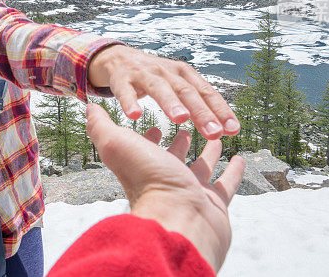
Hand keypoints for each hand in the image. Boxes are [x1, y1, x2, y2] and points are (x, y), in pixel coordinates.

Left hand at [86, 103, 244, 271]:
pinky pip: (225, 184)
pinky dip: (233, 171)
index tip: (154, 120)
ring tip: (216, 135)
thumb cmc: (147, 181)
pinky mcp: (214, 204)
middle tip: (186, 126)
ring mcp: (190, 192)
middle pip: (172, 157)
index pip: (145, 147)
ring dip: (208, 152)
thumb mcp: (117, 143)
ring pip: (200, 168)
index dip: (148, 134)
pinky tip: (240, 157)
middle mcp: (165, 180)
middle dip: (179, 141)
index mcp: (144, 166)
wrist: (179, 218)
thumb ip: (101, 126)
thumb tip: (88, 108)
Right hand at [88, 44, 239, 137]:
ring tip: (181, 119)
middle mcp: (167, 72)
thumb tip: (224, 130)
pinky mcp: (122, 78)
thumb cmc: (155, 77)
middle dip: (201, 113)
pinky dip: (130, 102)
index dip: (221, 111)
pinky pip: (125, 92)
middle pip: (187, 92)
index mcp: (184, 74)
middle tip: (213, 133)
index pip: (207, 93)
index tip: (233, 130)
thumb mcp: (178, 84)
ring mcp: (144, 74)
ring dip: (171, 103)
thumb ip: (197, 104)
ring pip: (159, 88)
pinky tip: (135, 115)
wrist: (118, 57)